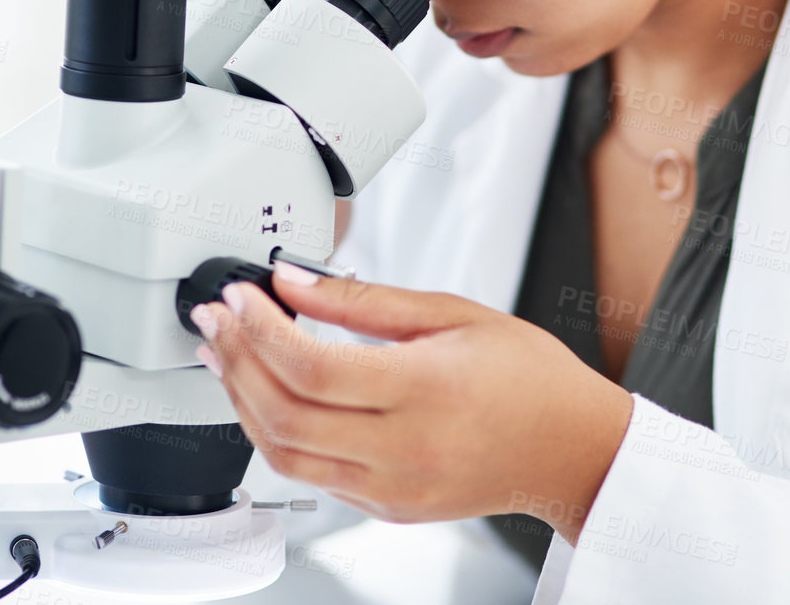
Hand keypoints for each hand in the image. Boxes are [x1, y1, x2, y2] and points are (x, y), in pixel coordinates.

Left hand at [189, 264, 634, 540]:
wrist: (573, 450)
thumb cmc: (528, 376)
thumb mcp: (453, 313)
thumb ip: (363, 301)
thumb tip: (293, 282)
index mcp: (424, 391)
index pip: (311, 367)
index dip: (260, 330)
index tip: (239, 297)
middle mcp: (404, 450)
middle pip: (284, 415)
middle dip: (235, 361)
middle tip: (216, 319)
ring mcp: (392, 489)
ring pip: (284, 456)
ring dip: (241, 402)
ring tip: (226, 355)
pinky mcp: (387, 508)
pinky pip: (312, 476)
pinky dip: (277, 434)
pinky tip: (267, 394)